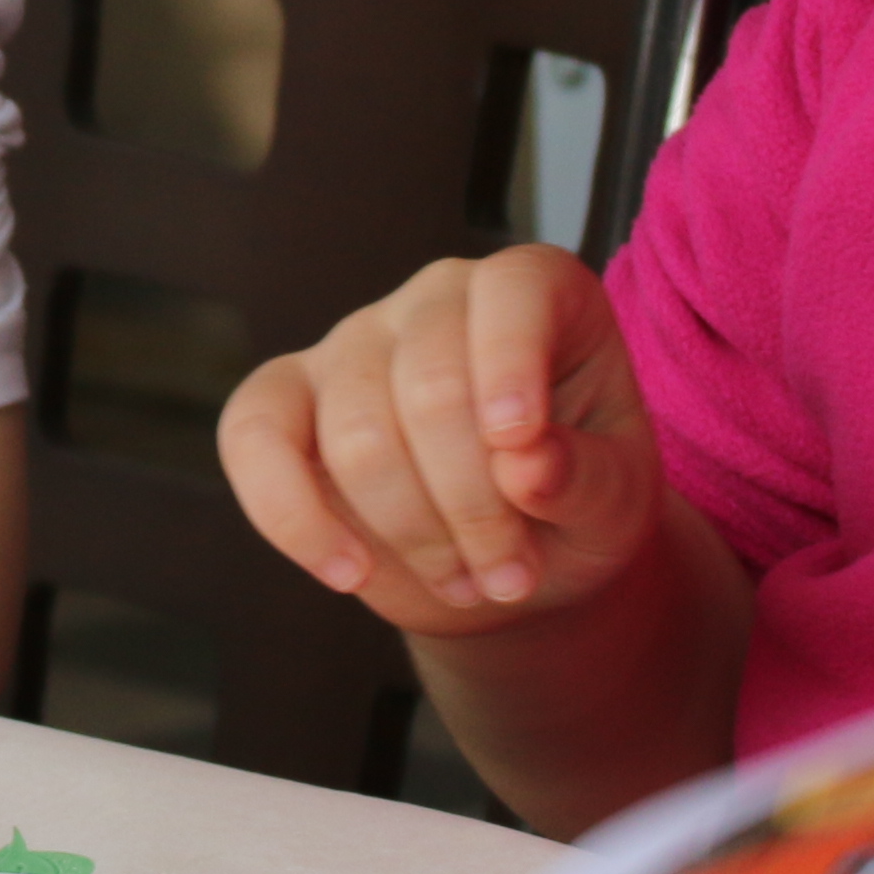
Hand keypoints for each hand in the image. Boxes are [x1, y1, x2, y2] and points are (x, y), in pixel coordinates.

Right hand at [218, 245, 674, 638]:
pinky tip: (349, 572)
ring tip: (466, 582)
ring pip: (357, 436)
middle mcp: (438, 299)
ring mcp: (354, 343)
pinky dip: (293, 517)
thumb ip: (586, 478)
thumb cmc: (574, 506)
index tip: (521, 451)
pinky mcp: (284, 399)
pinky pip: (253, 437)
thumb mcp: (619, 502)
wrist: (511, 561)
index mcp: (534, 291)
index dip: (510, 365)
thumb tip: (525, 466)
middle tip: (510, 577)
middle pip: (431, 387)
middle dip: (473, 506)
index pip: (511, 293)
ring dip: (414, 533)